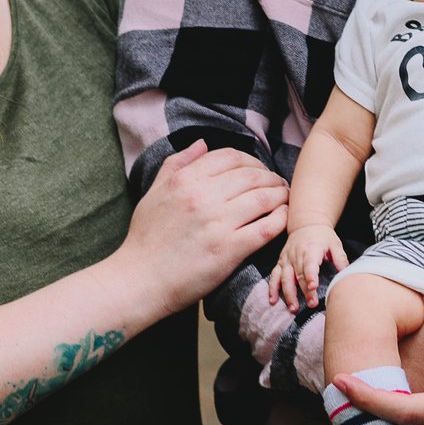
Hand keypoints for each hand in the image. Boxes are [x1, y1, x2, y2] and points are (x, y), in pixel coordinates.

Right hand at [119, 141, 287, 316]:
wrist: (139, 280)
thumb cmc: (145, 238)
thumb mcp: (154, 192)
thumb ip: (176, 164)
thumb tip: (201, 143)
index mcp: (185, 179)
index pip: (231, 157)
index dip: (251, 160)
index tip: (258, 170)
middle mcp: (203, 196)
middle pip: (252, 175)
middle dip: (270, 176)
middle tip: (278, 183)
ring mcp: (218, 223)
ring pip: (264, 197)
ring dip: (280, 195)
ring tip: (284, 198)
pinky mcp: (230, 250)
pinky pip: (267, 227)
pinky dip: (280, 219)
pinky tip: (283, 218)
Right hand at [271, 226, 346, 311]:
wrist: (306, 224)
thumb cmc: (322, 236)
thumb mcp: (335, 243)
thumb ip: (340, 258)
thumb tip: (346, 272)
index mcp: (311, 249)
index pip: (310, 264)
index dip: (311, 275)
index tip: (313, 286)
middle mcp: (296, 255)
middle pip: (299, 275)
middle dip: (304, 291)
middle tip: (311, 305)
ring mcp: (287, 259)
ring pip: (285, 278)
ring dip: (288, 294)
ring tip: (293, 308)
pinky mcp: (281, 263)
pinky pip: (274, 276)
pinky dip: (272, 288)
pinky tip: (273, 300)